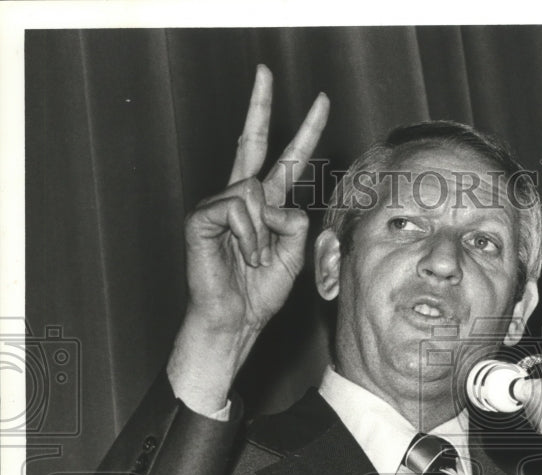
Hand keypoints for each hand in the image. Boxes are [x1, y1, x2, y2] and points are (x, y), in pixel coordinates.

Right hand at [168, 65, 329, 412]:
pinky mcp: (201, 216)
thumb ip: (295, 223)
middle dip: (260, 106)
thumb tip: (277, 201)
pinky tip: (240, 255)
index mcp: (267, 207)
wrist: (235, 319)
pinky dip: (247, 236)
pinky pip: (237, 207)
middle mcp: (242, 199)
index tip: (321, 104)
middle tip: (264, 69)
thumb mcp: (294, 256)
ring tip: (253, 259)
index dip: (305, 133)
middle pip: (252, 143)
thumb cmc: (261, 293)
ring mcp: (219, 205)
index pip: (287, 161)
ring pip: (255, 190)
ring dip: (263, 233)